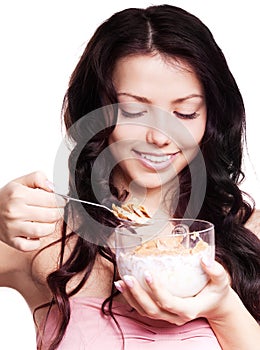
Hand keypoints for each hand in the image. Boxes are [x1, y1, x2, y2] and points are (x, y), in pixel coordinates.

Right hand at [0, 171, 65, 250]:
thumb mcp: (20, 182)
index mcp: (19, 195)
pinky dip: (38, 241)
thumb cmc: (7, 197)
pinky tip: (36, 233)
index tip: (62, 201)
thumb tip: (54, 188)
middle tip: (57, 210)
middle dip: (58, 213)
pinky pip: (32, 246)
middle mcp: (15, 211)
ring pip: (44, 231)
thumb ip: (38, 178)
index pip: (52, 200)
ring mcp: (13, 228)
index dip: (61, 200)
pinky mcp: (11, 241)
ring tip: (48, 221)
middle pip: (51, 215)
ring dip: (51, 227)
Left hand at [114, 259, 231, 324]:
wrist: (215, 304)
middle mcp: (176, 316)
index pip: (170, 303)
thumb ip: (216, 270)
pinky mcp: (162, 312)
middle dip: (137, 294)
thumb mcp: (221, 281)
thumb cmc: (216, 291)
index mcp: (189, 309)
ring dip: (130, 297)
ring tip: (120, 281)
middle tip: (127, 277)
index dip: (157, 290)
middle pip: (152, 309)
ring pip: (145, 311)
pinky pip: (143, 309)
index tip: (148, 273)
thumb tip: (204, 259)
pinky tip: (123, 286)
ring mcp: (168, 316)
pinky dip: (131, 298)